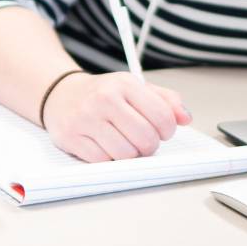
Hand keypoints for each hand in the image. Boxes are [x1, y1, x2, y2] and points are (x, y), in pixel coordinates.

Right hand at [41, 72, 192, 161]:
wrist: (61, 94)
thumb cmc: (103, 94)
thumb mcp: (134, 88)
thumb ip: (165, 100)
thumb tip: (186, 117)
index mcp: (124, 84)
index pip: (162, 116)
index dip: (167, 130)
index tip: (161, 131)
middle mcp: (104, 99)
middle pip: (145, 139)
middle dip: (149, 146)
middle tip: (142, 140)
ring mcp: (85, 118)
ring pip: (125, 154)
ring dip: (129, 154)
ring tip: (124, 143)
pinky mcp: (71, 137)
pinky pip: (103, 161)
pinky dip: (109, 159)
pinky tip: (105, 146)